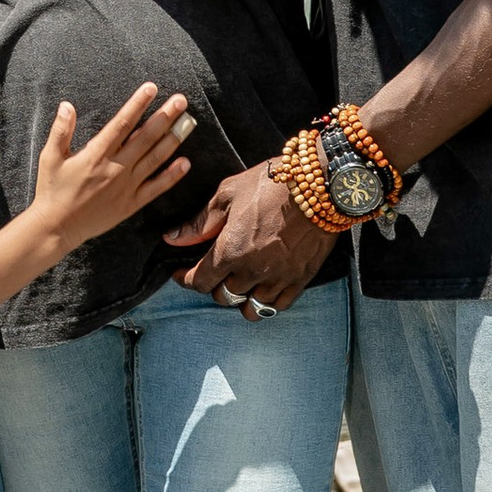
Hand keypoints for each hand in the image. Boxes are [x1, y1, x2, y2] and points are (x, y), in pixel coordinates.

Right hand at [29, 84, 193, 254]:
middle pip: (146, 137)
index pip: (122, 123)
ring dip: (173, 139)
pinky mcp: (130, 203)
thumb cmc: (52, 190)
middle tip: (181, 100)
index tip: (151, 88)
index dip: (138, 104)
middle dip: (165, 116)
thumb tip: (67, 105)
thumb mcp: (50, 157)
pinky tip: (185, 163)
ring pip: (155, 159)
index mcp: (96, 154)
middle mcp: (115, 168)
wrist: (57, 227)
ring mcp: (126, 186)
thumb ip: (60, 131)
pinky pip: (155, 188)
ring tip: (188, 123)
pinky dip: (171, 176)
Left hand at [166, 160, 336, 310]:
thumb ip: (200, 223)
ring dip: (240, 297)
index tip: (182, 273)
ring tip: (240, 283)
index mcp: (229, 251)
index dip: (186, 279)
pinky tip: (263, 289)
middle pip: (222, 296)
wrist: (320, 184)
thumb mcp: (227, 195)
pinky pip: (277, 306)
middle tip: (215, 270)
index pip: (199, 282)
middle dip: (214, 285)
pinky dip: (266, 302)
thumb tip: (172, 238)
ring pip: (250, 307)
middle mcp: (252, 271)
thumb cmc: (271, 184)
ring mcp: (278, 278)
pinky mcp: (300, 280)